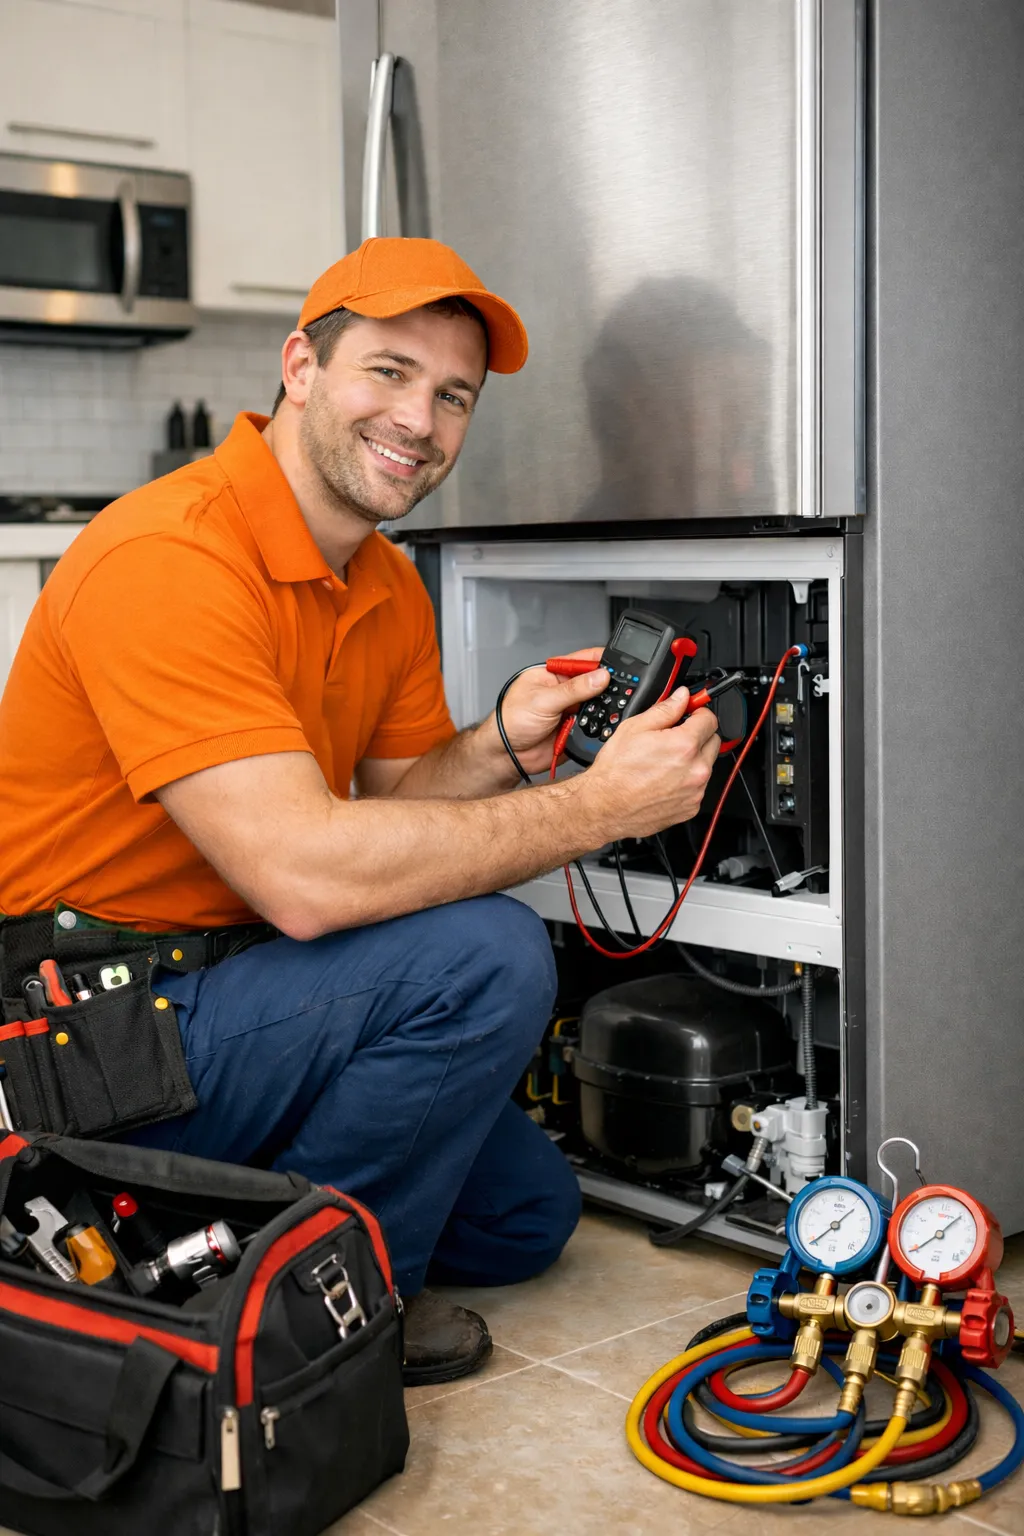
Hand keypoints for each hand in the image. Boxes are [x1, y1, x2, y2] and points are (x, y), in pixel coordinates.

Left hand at [495, 648, 610, 774]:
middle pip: (596, 682)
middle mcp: (565, 690)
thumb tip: (600, 676)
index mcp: (555, 674)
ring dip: (602, 709)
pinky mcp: (576, 728)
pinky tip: (596, 726)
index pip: (584, 660)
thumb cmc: (511, 720)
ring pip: (598, 705)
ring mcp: (571, 709)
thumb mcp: (543, 699)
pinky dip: (598, 726)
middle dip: (607, 686)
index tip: (621, 665)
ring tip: (603, 710)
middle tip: (618, 689)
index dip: (603, 660)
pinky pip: (595, 725)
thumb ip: (574, 689)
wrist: (508, 754)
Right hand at [579, 688, 720, 840]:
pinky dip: (687, 782)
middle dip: (698, 736)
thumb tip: (681, 697)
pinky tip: (665, 780)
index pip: (710, 719)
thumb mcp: (634, 728)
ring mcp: (695, 791)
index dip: (697, 713)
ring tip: (665, 763)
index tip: (689, 715)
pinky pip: (698, 788)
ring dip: (693, 760)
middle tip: (674, 738)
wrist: (606, 807)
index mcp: (684, 746)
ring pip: (706, 766)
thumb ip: (665, 709)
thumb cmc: (616, 772)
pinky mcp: (691, 807)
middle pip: (713, 742)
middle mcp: (696, 770)